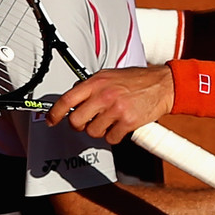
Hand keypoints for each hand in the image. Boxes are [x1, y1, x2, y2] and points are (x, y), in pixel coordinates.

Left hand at [46, 65, 173, 143]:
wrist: (162, 85)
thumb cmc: (137, 80)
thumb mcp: (110, 75)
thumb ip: (92, 86)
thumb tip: (74, 97)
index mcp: (97, 82)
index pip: (67, 99)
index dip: (55, 113)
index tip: (52, 119)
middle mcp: (104, 95)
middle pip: (77, 120)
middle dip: (80, 125)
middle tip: (87, 122)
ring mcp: (116, 109)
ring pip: (93, 132)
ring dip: (99, 130)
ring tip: (110, 121)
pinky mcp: (127, 122)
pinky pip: (111, 138)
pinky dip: (114, 136)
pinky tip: (120, 126)